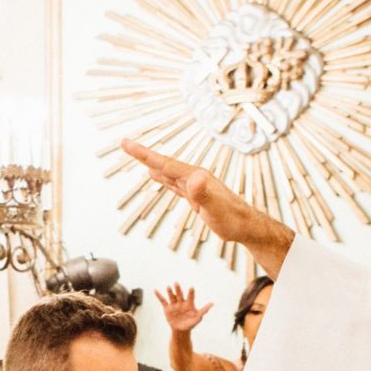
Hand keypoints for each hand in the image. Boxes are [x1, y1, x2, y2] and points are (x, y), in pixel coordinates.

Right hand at [122, 140, 295, 269]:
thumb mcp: (215, 208)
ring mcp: (194, 186)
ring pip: (167, 171)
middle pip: (163, 163)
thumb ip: (203, 193)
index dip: (145, 154)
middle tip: (125, 144)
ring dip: (151, 163)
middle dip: (143, 154)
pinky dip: (162, 178)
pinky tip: (156, 175)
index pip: (165, 163)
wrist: (246, 226)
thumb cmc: (232, 219)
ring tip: (137, 155)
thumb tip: (193, 179)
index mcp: (195, 176)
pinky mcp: (194, 195)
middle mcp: (194, 177)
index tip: (127, 144)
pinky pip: (173, 183)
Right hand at [155, 283, 212, 333]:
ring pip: (171, 297)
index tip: (191, 288)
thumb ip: (204, 310)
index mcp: (189, 303)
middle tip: (176, 283)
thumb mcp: (198, 318)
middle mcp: (181, 302)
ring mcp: (174, 305)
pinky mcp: (167, 308)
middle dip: (178, 289)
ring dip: (170, 292)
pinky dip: (159, 296)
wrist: (181, 330)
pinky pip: (163, 301)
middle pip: (180, 294)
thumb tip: (212, 303)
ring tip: (168, 287)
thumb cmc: (191, 323)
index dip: (191, 293)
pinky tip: (155, 290)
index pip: (190, 297)